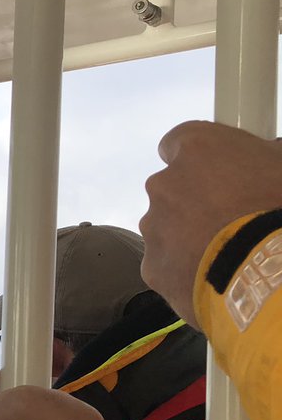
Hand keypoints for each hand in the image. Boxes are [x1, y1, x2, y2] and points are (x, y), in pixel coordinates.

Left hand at [141, 120, 281, 326]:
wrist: (272, 272)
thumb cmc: (281, 208)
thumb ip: (268, 157)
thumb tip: (270, 154)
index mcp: (196, 148)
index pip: (178, 142)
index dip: (198, 157)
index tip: (216, 170)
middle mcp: (164, 184)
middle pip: (172, 188)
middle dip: (195, 200)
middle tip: (230, 218)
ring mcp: (153, 228)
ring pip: (166, 228)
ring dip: (188, 236)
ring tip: (226, 253)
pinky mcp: (152, 267)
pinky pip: (167, 263)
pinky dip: (183, 269)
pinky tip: (214, 277)